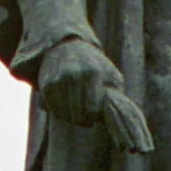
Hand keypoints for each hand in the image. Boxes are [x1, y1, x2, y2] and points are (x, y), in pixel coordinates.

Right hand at [35, 38, 152, 152]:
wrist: (66, 45)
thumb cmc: (95, 66)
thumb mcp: (112, 77)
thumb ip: (117, 98)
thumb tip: (125, 125)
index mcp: (94, 73)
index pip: (93, 110)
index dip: (94, 115)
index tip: (94, 111)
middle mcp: (74, 75)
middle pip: (78, 116)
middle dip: (83, 118)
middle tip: (84, 112)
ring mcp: (58, 79)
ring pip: (64, 116)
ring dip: (70, 117)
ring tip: (75, 107)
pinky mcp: (45, 84)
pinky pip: (52, 110)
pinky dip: (57, 111)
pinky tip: (63, 103)